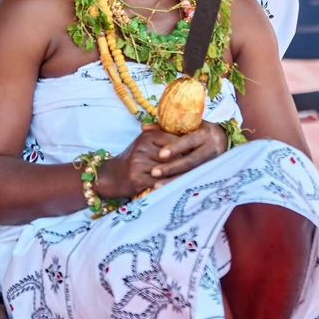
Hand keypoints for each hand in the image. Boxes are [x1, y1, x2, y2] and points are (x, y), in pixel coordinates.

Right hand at [97, 121, 227, 197]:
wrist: (110, 176)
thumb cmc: (131, 158)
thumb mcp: (144, 142)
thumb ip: (161, 136)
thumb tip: (184, 132)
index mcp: (147, 137)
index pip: (172, 139)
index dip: (187, 145)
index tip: (203, 148)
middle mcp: (143, 149)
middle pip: (172, 155)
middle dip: (189, 159)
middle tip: (207, 162)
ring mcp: (140, 164)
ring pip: (168, 170)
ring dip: (184, 173)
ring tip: (200, 175)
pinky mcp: (138, 179)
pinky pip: (161, 183)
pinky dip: (173, 185)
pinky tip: (185, 186)